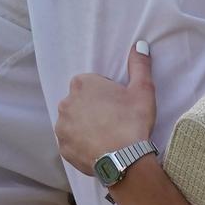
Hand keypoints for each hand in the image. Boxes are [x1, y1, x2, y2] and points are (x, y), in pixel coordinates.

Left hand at [56, 42, 157, 174]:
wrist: (125, 159)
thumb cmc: (133, 121)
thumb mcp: (143, 89)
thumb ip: (139, 64)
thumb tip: (140, 44)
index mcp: (82, 84)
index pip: (92, 84)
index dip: (107, 94)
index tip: (119, 105)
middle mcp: (66, 103)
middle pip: (81, 102)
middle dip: (94, 109)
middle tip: (115, 121)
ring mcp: (62, 128)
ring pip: (74, 123)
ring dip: (86, 127)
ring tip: (107, 137)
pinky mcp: (63, 149)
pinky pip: (72, 143)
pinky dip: (82, 145)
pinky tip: (99, 149)